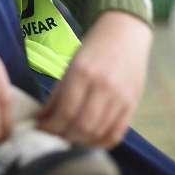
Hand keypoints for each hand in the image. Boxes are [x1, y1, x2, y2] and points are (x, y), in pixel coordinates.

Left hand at [37, 11, 151, 148]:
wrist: (126, 33)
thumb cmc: (94, 48)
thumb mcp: (71, 65)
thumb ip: (57, 94)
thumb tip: (41, 119)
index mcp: (82, 72)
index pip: (65, 112)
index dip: (50, 126)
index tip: (41, 127)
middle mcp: (103, 86)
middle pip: (81, 126)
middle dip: (63, 135)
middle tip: (54, 133)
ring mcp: (120, 97)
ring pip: (98, 133)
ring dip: (80, 140)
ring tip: (69, 135)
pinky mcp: (132, 104)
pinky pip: (116, 134)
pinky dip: (100, 142)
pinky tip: (89, 139)